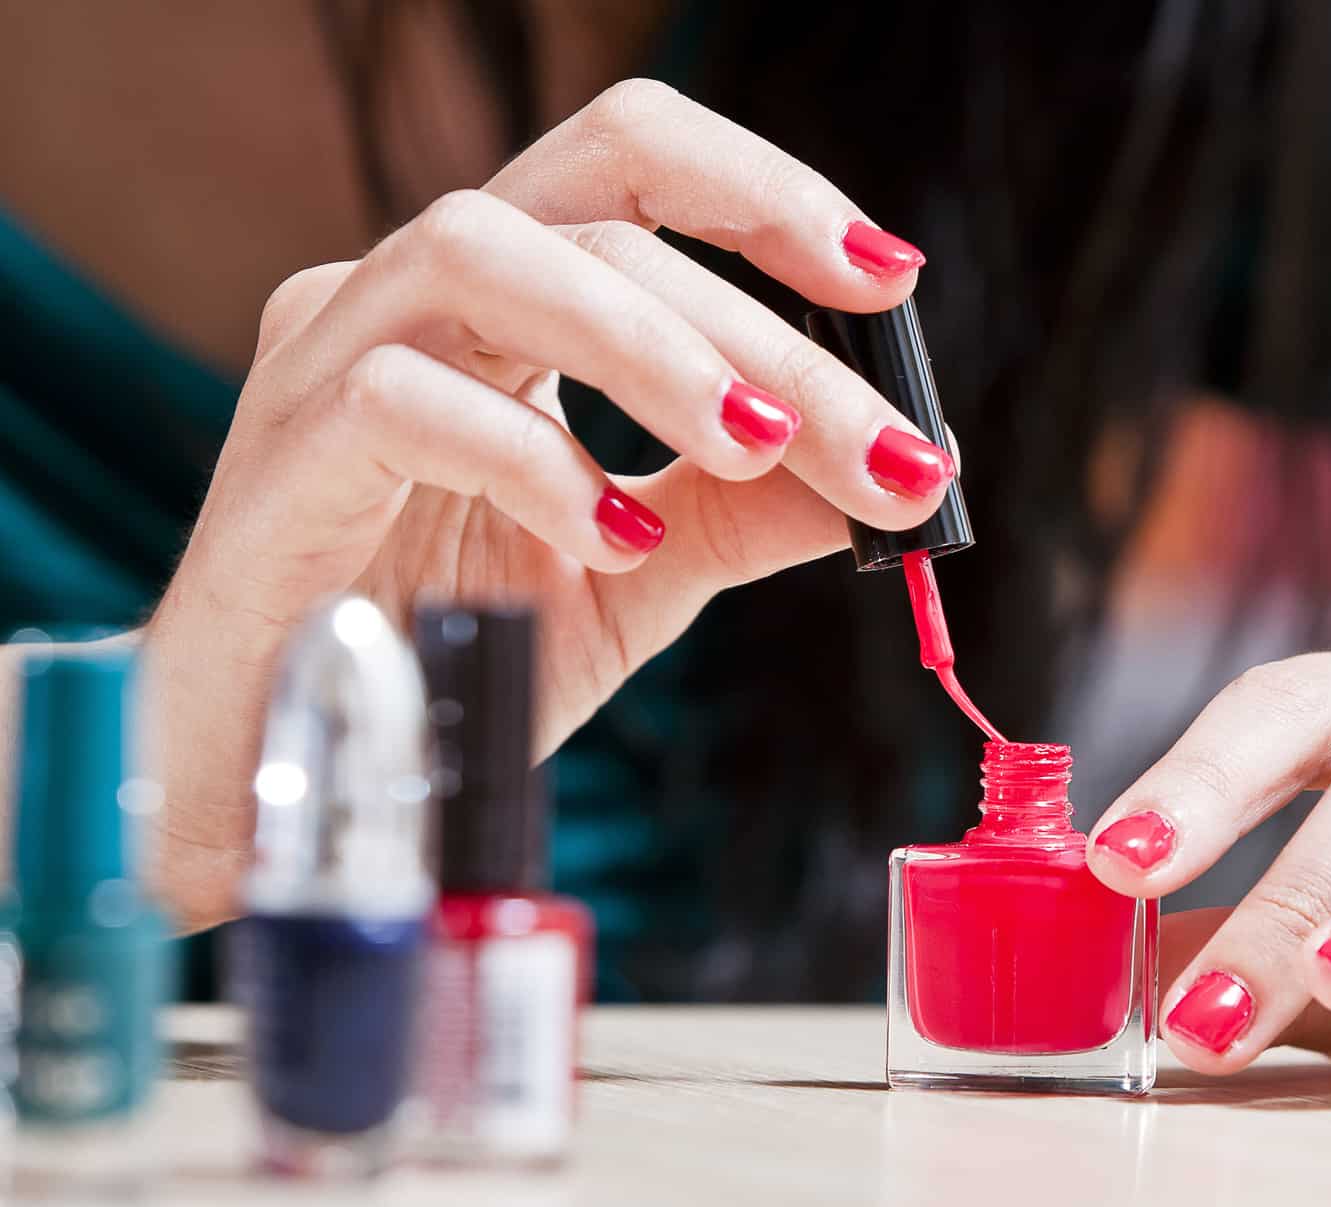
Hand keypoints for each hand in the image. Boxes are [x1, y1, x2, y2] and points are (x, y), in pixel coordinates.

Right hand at [146, 81, 952, 927]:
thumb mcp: (640, 574)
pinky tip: (613, 538)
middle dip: (763, 326)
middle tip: (879, 446)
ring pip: (487, 253)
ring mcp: (332, 358)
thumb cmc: (453, 650)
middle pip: (597, 216)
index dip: (765, 195)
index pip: (633, 171)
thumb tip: (910, 468)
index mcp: (507, 305)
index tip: (888, 280)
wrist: (304, 771)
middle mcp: (416, 297)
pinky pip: (401, 404)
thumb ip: (751, 510)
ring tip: (753, 449)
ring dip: (650, 347)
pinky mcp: (280, 457)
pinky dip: (532, 460)